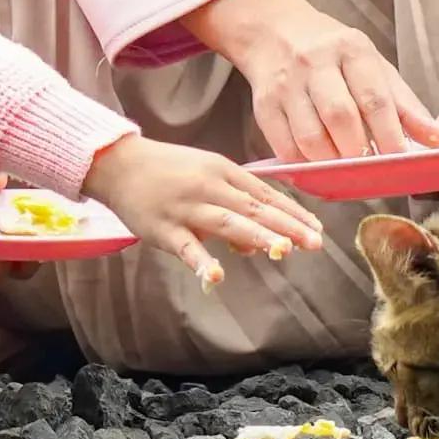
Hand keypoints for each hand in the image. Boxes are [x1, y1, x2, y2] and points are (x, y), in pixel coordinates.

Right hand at [82, 133, 323, 287]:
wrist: (120, 164)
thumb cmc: (169, 171)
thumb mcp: (207, 176)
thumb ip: (234, 205)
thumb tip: (260, 241)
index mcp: (223, 171)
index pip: (265, 193)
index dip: (292, 212)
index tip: (317, 228)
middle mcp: (209, 187)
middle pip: (253, 208)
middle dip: (286, 226)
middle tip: (314, 242)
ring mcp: (186, 208)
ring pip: (227, 223)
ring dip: (257, 236)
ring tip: (282, 250)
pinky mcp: (163, 229)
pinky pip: (186, 247)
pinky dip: (201, 261)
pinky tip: (217, 275)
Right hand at [187, 0, 438, 162]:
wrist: (275, 31)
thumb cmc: (335, 55)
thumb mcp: (374, 67)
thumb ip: (407, 106)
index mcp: (351, 49)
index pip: (374, 97)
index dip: (390, 134)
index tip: (401, 160)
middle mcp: (316, 62)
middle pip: (340, 117)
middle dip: (359, 152)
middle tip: (371, 170)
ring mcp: (286, 83)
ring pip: (310, 137)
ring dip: (332, 163)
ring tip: (346, 170)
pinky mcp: (263, 104)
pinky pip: (285, 146)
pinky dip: (305, 165)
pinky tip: (319, 166)